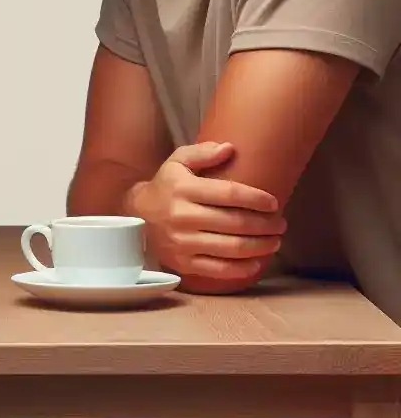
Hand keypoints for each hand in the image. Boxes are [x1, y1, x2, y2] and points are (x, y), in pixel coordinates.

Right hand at [129, 141, 286, 280]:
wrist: (137, 216)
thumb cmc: (165, 186)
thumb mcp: (177, 162)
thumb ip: (202, 153)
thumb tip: (230, 148)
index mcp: (183, 189)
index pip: (229, 194)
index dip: (256, 199)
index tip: (273, 203)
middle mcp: (183, 217)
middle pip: (236, 223)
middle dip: (265, 225)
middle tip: (280, 223)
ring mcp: (183, 243)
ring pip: (232, 248)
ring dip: (261, 246)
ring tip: (275, 241)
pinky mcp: (184, 263)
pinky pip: (220, 269)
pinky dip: (244, 268)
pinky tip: (258, 261)